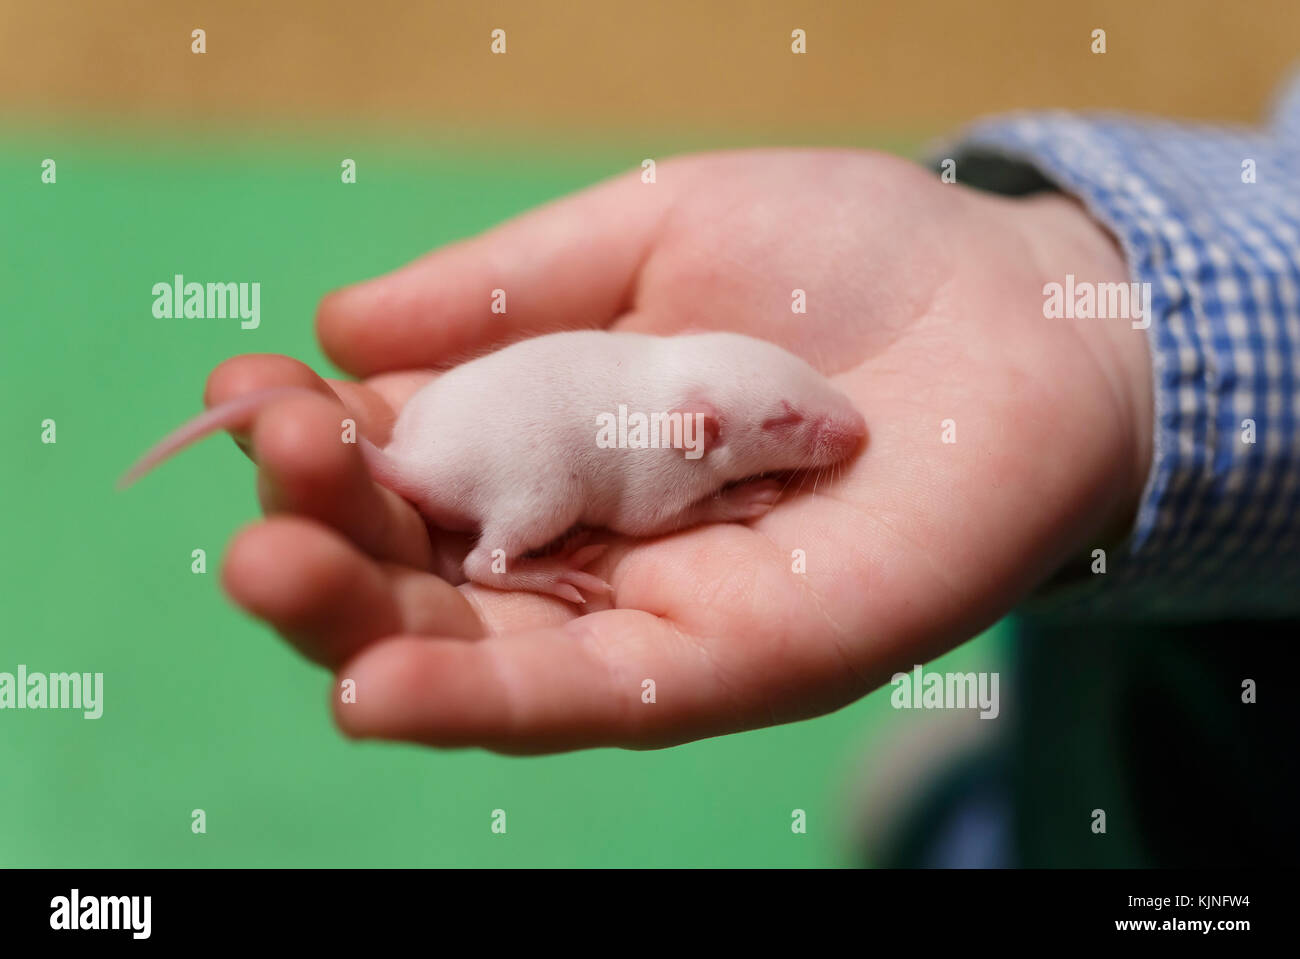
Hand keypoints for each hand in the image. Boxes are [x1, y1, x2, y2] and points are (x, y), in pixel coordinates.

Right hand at [210, 149, 1151, 752]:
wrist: (1023, 313)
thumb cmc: (845, 258)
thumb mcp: (651, 233)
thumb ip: (505, 286)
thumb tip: (340, 327)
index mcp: (556, 440)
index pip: (409, 465)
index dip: (322, 440)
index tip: (250, 383)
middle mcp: (591, 542)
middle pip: (428, 572)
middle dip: (327, 531)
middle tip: (260, 469)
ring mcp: (661, 610)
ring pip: (487, 649)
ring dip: (367, 620)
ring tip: (268, 568)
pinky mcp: (742, 661)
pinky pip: (596, 693)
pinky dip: (481, 700)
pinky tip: (369, 684)